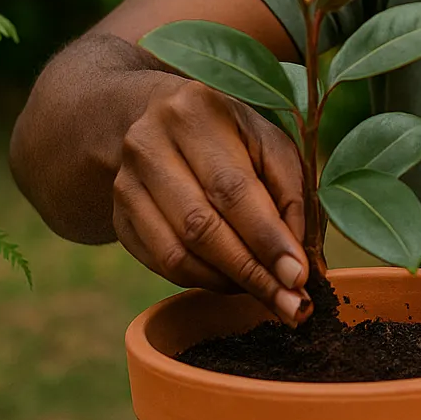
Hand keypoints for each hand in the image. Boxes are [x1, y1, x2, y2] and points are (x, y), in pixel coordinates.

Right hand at [113, 74, 311, 324]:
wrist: (161, 119)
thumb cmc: (233, 135)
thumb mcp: (271, 144)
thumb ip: (292, 196)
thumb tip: (302, 264)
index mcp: (195, 113)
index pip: (233, 188)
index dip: (266, 238)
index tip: (299, 277)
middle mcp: (149, 145)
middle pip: (201, 226)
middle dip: (252, 273)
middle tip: (292, 306)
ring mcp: (125, 183)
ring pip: (177, 253)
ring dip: (229, 284)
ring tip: (270, 296)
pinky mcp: (118, 217)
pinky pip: (161, 263)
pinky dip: (203, 281)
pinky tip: (235, 283)